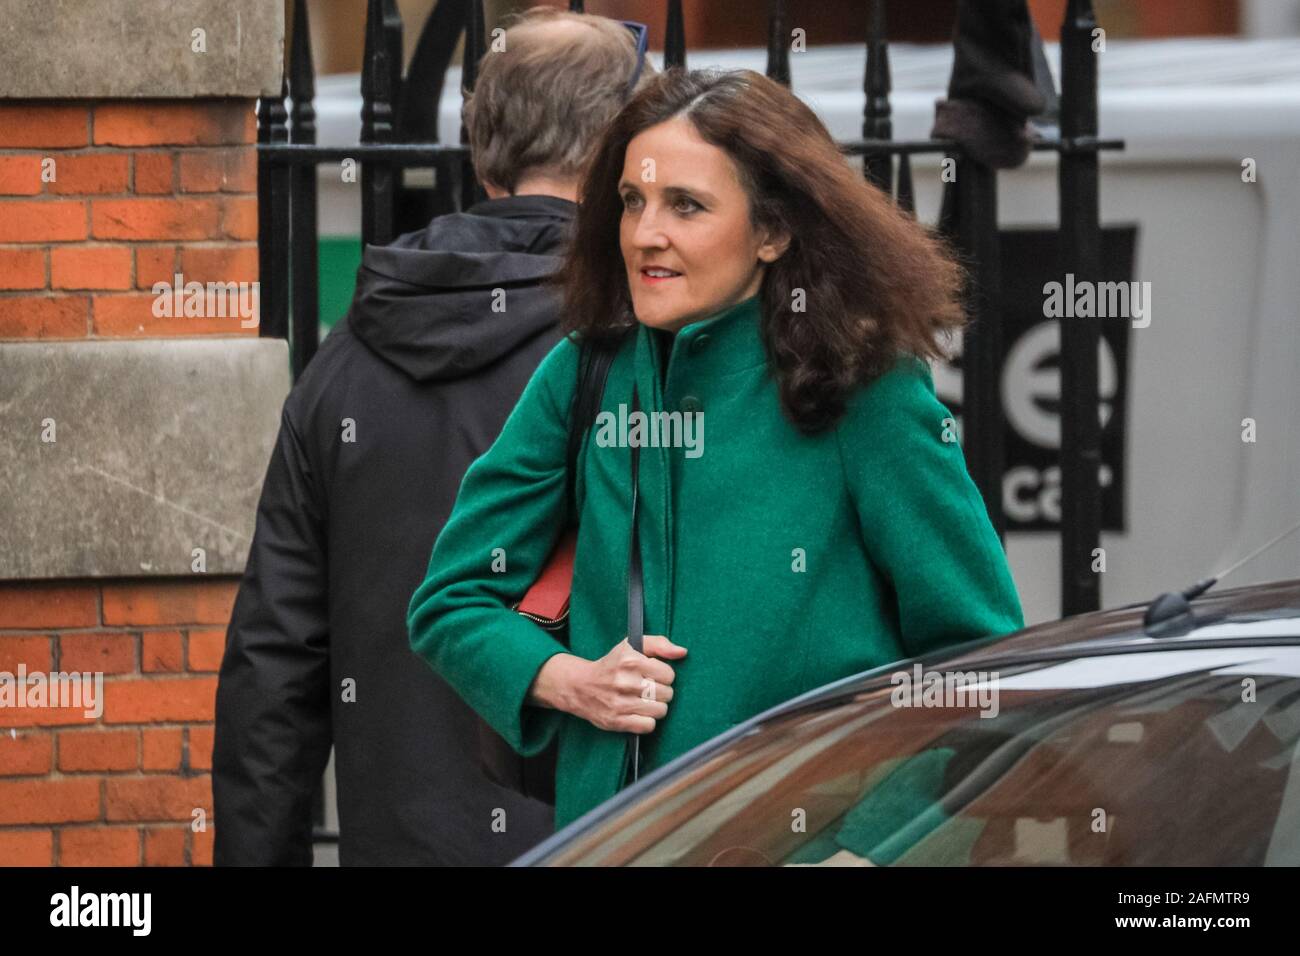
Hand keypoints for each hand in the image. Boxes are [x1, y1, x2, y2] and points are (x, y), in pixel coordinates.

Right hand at [531, 635, 686, 733]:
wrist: (580, 686)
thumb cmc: (611, 665)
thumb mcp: (631, 646)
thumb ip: (659, 644)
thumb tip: (682, 652)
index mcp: (631, 661)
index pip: (669, 674)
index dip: (664, 675)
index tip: (653, 675)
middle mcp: (625, 682)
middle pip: (667, 694)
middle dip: (661, 692)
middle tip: (648, 689)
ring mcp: (620, 703)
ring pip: (660, 711)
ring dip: (655, 707)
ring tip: (644, 701)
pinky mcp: (616, 721)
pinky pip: (648, 726)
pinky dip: (647, 721)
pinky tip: (639, 713)